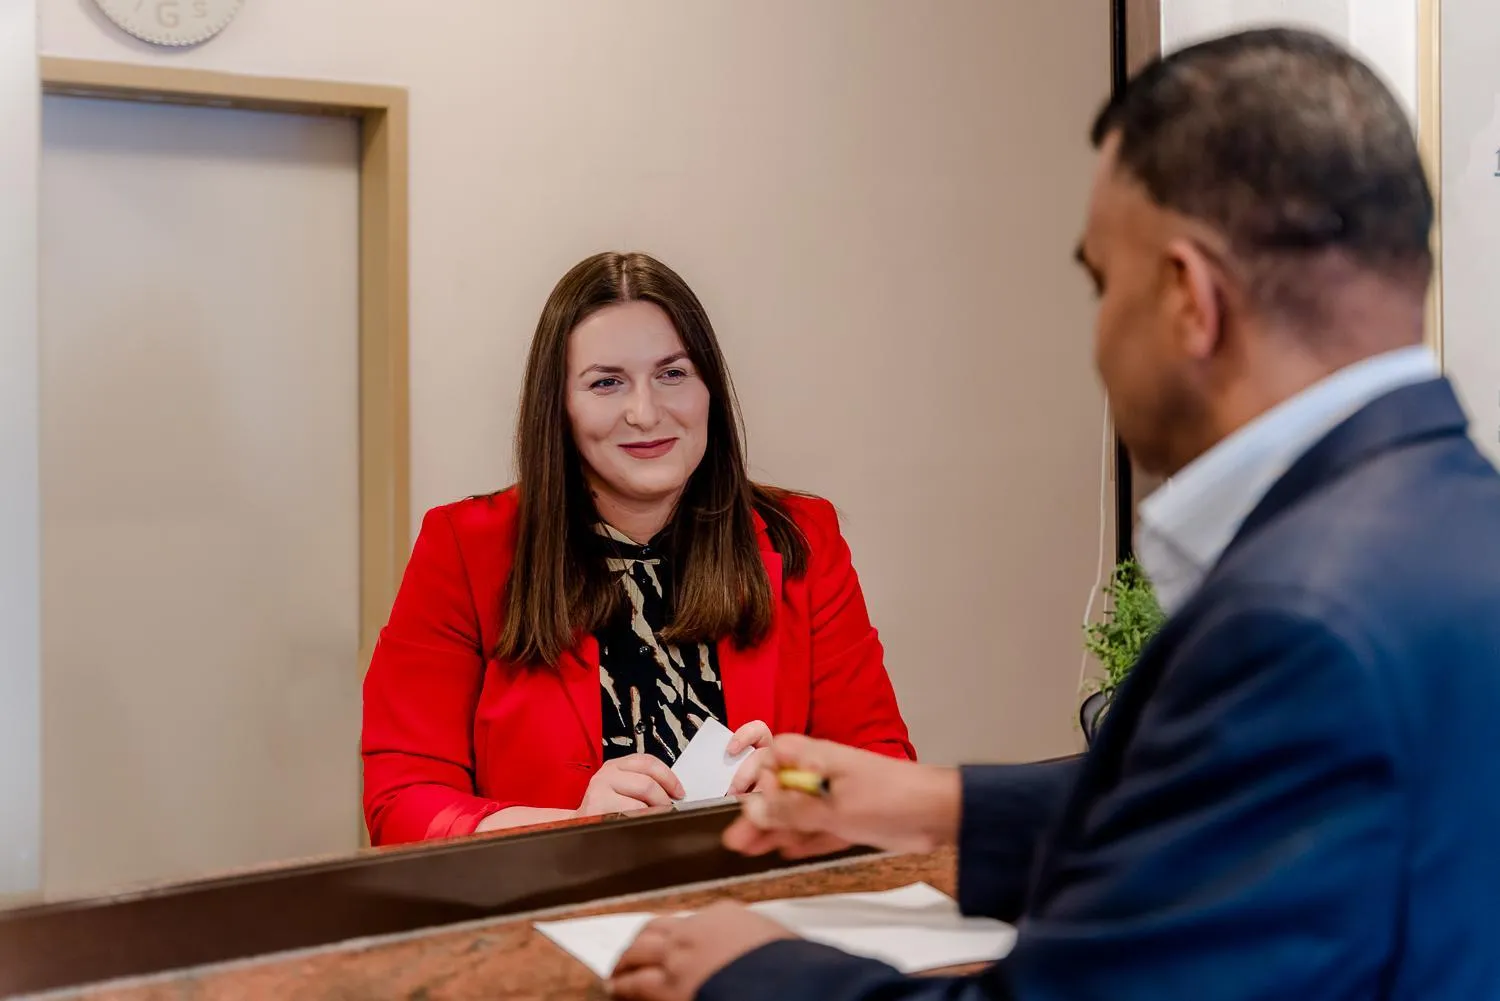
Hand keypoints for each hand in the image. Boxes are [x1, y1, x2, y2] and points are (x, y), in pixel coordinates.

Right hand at [577, 754, 685, 816]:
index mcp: (615, 765)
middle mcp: (606, 774)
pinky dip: (640, 823)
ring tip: (655, 819)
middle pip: (647, 784)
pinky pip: (628, 818)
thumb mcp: (620, 789)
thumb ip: (642, 783)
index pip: (648, 762)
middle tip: (668, 810)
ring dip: (653, 814)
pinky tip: (640, 826)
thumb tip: (673, 792)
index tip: (679, 791)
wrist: (576, 825)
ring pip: (639, 803)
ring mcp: (599, 791)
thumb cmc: (604, 810)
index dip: (668, 777)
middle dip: (663, 800)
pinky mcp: (596, 810)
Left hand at [608, 902, 793, 1000]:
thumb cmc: (783, 964)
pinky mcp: (667, 986)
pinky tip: (617, 990)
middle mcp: (693, 931)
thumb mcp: (776, 940)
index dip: (677, 933)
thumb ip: (755, 941)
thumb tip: (757, 949)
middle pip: (655, 930)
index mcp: (722, 915)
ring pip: (638, 954)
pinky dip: (623, 987)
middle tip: (632, 951)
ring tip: (617, 973)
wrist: (774, 980)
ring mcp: (677, 957)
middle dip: (641, 941)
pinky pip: (635, 985)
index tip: (675, 940)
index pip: (690, 920)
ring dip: (625, 963)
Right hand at [723, 734, 961, 859]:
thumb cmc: (890, 797)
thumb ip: (791, 810)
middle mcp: (823, 775)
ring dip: (774, 830)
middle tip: (736, 838)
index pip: (773, 756)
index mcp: (817, 759)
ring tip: (748, 849)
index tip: (739, 798)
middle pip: (780, 791)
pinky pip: (818, 830)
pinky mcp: (851, 821)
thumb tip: (753, 808)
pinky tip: (786, 851)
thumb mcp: (833, 808)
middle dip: (758, 813)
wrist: (938, 814)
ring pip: (797, 814)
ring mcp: (837, 799)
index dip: (753, 774)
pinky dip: (803, 840)